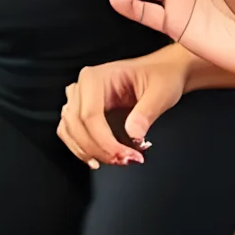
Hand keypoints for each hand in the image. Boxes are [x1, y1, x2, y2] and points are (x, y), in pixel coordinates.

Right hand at [58, 50, 191, 168]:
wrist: (163, 73)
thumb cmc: (160, 76)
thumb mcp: (161, 92)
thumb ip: (146, 113)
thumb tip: (133, 135)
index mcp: (96, 78)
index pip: (90, 115)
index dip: (105, 142)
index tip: (125, 155)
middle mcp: (83, 86)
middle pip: (77, 125)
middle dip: (99, 149)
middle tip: (124, 160)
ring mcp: (80, 99)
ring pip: (70, 132)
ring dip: (89, 152)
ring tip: (116, 161)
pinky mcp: (83, 111)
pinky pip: (72, 133)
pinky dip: (83, 149)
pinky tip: (100, 159)